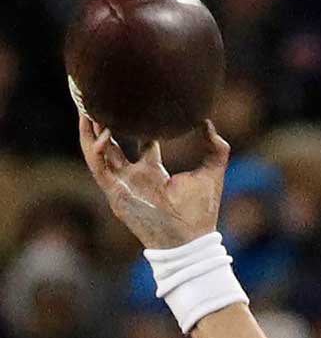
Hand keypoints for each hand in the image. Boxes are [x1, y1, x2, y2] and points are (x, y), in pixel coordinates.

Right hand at [77, 113, 228, 248]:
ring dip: (90, 130)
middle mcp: (135, 176)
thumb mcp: (212, 172)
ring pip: (97, 151)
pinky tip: (100, 132)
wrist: (190, 238)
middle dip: (104, 123)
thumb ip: (216, 148)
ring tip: (86, 106)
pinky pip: (98, 167)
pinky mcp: (114, 192)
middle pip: (113, 144)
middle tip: (101, 99)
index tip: (139, 104)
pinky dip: (96, 149)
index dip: (139, 124)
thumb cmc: (201, 211)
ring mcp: (122, 183)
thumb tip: (208, 122)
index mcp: (155, 172)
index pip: (143, 142)